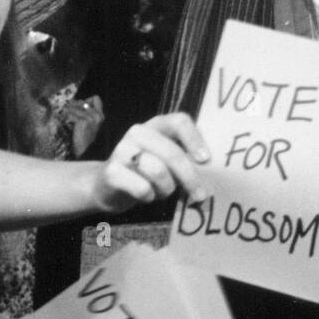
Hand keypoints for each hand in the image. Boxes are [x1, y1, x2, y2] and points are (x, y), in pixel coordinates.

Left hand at [50, 93, 105, 159]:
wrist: (85, 150)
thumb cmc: (85, 137)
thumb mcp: (90, 124)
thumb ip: (87, 113)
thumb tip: (77, 101)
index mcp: (101, 115)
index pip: (96, 98)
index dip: (87, 100)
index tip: (80, 105)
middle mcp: (97, 115)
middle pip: (84, 101)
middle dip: (74, 103)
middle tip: (67, 105)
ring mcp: (91, 118)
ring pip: (77, 107)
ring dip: (69, 109)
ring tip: (65, 111)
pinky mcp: (83, 122)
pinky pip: (72, 114)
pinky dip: (67, 116)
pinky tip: (66, 119)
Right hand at [93, 113, 209, 213]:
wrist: (107, 185)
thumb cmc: (146, 172)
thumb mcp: (166, 160)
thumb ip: (185, 160)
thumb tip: (211, 175)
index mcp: (156, 125)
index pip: (179, 121)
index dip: (195, 139)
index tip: (206, 160)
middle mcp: (138, 133)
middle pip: (172, 152)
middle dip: (190, 176)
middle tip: (201, 195)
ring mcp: (122, 150)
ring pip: (158, 171)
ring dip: (167, 188)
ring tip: (163, 192)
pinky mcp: (111, 171)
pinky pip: (142, 187)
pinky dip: (149, 197)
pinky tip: (146, 196)